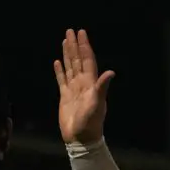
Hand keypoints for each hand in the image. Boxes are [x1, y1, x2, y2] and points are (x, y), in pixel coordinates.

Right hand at [54, 29, 114, 144]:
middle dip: (75, 45)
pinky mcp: (65, 96)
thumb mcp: (97, 103)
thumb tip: (111, 72)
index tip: (81, 33)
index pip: (87, 60)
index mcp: (90, 83)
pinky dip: (60, 70)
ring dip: (68, 54)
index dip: (85, 46)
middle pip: (78, 60)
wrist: (80, 138)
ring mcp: (73, 89)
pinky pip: (61, 79)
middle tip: (71, 30)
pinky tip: (58, 62)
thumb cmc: (90, 122)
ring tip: (65, 41)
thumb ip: (102, 87)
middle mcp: (83, 83)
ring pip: (70, 67)